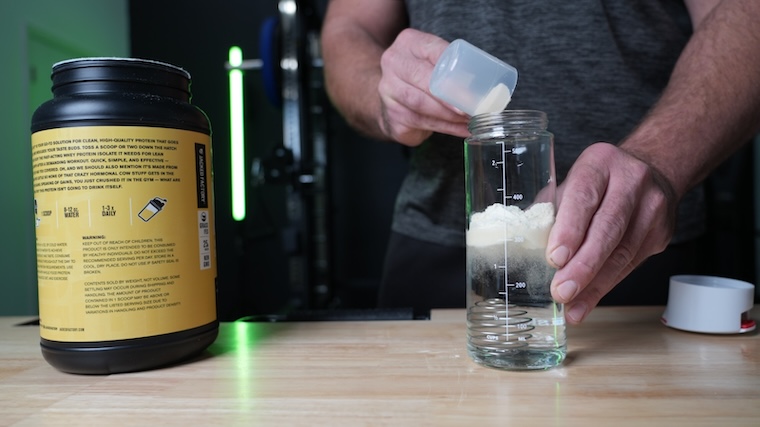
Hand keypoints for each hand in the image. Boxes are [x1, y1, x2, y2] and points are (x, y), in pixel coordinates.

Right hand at [377, 29, 468, 145]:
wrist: (392, 96)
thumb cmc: (422, 76)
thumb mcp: (433, 61)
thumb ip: (452, 65)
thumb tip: (490, 86)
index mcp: (408, 43)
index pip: (433, 51)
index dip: (452, 70)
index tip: (471, 87)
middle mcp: (393, 64)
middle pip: (423, 81)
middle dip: (450, 98)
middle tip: (472, 108)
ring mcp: (388, 92)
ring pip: (421, 105)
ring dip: (450, 116)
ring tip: (471, 120)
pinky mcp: (392, 116)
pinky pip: (421, 123)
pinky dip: (446, 129)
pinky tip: (462, 130)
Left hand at [546, 142, 677, 323]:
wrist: (653, 172)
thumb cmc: (599, 182)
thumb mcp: (572, 182)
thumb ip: (551, 209)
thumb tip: (523, 244)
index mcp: (600, 163)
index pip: (584, 197)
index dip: (570, 230)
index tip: (555, 258)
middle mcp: (631, 181)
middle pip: (608, 229)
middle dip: (583, 265)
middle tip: (562, 291)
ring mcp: (651, 208)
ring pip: (623, 253)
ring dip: (594, 285)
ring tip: (572, 306)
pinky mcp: (661, 234)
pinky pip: (631, 264)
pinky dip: (606, 286)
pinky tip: (588, 300)